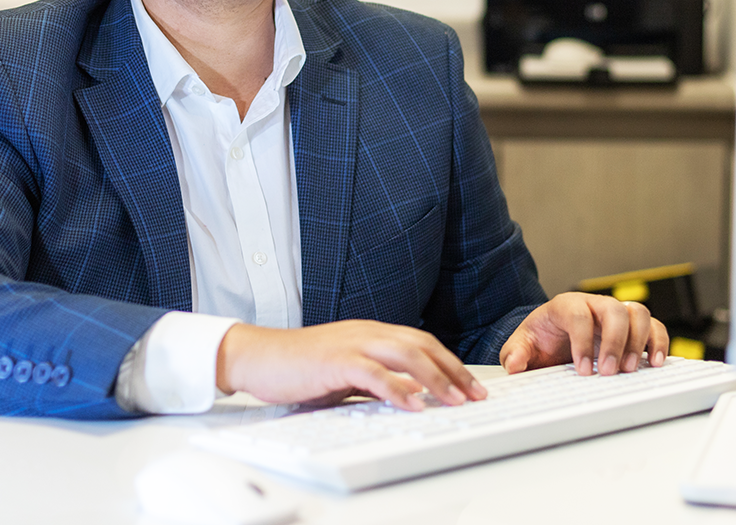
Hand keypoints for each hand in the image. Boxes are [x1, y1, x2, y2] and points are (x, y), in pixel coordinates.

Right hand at [215, 320, 487, 411]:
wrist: (260, 356)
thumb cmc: (299, 366)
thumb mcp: (345, 371)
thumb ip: (376, 378)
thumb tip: (409, 394)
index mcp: (371, 332)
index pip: (421, 342)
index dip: (450, 362)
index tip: (470, 384)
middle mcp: (366, 332)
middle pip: (422, 345)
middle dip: (453, 370)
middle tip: (475, 394)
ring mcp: (352, 344)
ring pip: (406, 355)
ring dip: (436, 379)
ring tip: (455, 400)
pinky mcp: (336, 361)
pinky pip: (374, 373)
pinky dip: (398, 388)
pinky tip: (414, 403)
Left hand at [499, 292, 668, 375]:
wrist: (553, 335)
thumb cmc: (541, 338)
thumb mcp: (523, 344)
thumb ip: (515, 352)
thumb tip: (515, 364)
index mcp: (566, 305)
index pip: (578, 315)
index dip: (582, 342)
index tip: (582, 369)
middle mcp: (594, 304)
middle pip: (613, 310)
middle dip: (614, 342)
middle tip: (608, 371)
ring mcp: (616, 312)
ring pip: (636, 313)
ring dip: (638, 341)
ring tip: (630, 370)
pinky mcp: (632, 326)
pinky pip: (653, 326)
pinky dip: (658, 342)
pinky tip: (655, 362)